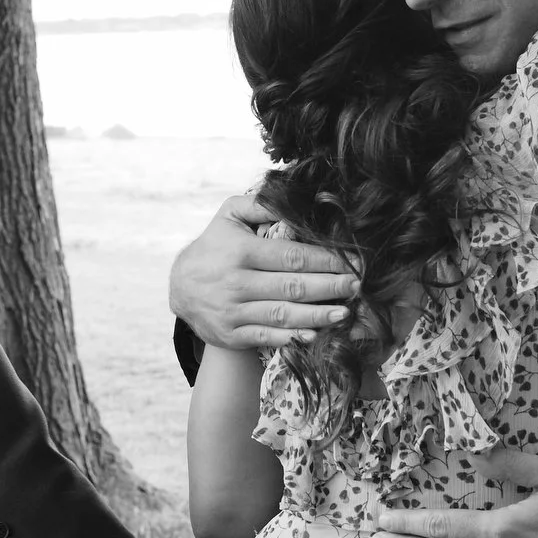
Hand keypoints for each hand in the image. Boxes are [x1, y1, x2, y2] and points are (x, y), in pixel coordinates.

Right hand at [169, 195, 357, 350]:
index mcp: (242, 251)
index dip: (326, 260)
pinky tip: (315, 334)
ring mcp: (233, 311)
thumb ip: (260, 205)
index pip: (292, 256)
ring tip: (344, 313)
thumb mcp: (229, 215)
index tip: (353, 261)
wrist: (180, 287)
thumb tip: (292, 199)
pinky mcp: (231, 334)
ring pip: (283, 315)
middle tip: (358, 286)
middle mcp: (237, 283)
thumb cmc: (215, 246)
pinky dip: (291, 337)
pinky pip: (266, 337)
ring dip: (317, 316)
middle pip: (293, 287)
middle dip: (330, 287)